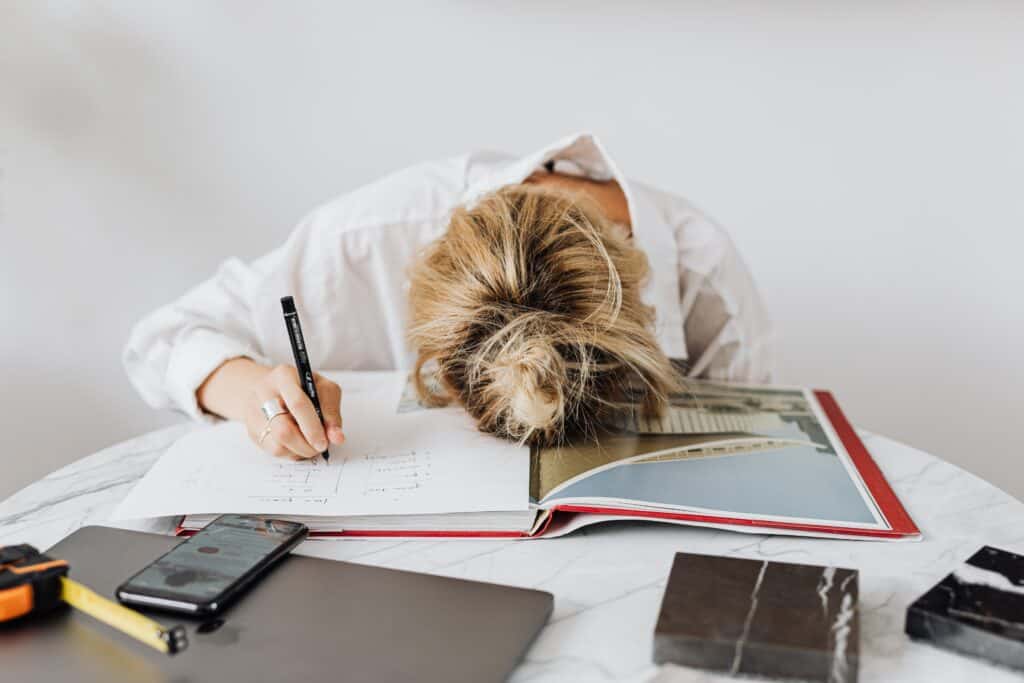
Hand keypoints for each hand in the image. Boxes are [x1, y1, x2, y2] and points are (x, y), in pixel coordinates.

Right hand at [197, 359, 344, 460]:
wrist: (275, 388)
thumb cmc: (304, 388)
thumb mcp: (324, 390)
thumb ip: (331, 412)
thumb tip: (336, 437)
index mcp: (283, 376)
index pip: (298, 404)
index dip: (313, 427)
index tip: (325, 442)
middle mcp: (264, 393)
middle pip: (283, 430)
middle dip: (307, 444)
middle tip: (320, 447)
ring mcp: (254, 413)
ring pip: (278, 446)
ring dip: (301, 451)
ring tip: (311, 443)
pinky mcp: (252, 431)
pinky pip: (274, 452)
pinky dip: (292, 452)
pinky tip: (299, 443)